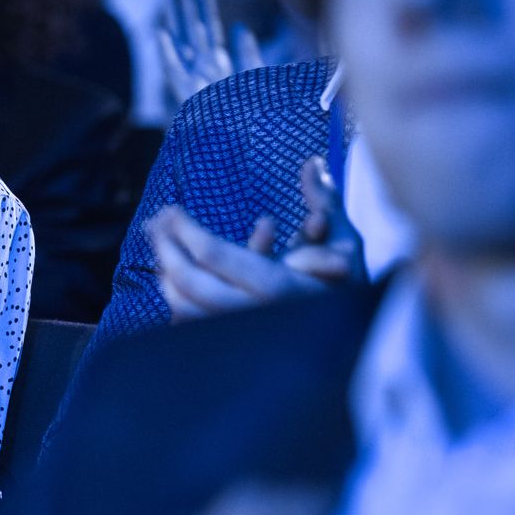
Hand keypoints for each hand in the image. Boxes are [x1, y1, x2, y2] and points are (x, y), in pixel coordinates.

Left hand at [150, 159, 363, 322]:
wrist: (360, 341)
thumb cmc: (353, 286)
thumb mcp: (346, 241)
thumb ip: (325, 202)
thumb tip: (312, 162)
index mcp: (283, 287)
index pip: (216, 255)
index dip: (186, 230)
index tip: (170, 210)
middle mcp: (259, 317)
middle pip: (192, 285)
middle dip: (166, 252)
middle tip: (155, 225)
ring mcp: (245, 338)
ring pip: (187, 312)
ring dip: (168, 278)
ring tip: (162, 251)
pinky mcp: (237, 351)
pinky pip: (194, 331)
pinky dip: (180, 307)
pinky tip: (174, 284)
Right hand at [156, 0, 265, 114]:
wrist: (240, 152)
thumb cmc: (246, 119)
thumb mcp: (253, 82)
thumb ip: (246, 55)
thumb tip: (240, 28)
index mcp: (216, 62)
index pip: (206, 24)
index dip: (202, 1)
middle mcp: (201, 67)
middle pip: (191, 26)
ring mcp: (192, 80)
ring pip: (182, 41)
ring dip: (175, 16)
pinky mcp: (188, 98)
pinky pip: (175, 73)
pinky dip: (168, 55)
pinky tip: (161, 35)